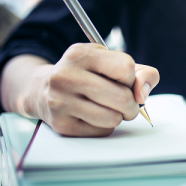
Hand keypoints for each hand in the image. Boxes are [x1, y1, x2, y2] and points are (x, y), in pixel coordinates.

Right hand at [37, 43, 158, 135]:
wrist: (43, 89)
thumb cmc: (87, 74)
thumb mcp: (110, 61)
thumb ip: (140, 72)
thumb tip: (143, 94)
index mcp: (81, 54)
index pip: (125, 68)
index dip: (131, 78)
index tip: (124, 80)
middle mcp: (66, 75)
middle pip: (122, 97)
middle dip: (132, 104)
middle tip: (127, 103)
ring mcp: (60, 101)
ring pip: (113, 118)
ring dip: (119, 116)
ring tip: (110, 108)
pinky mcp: (61, 124)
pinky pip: (101, 131)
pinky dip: (105, 126)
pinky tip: (95, 115)